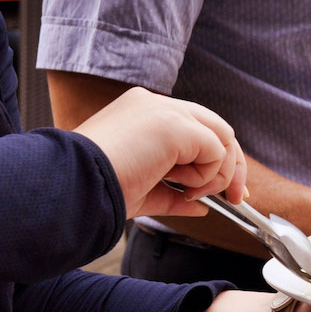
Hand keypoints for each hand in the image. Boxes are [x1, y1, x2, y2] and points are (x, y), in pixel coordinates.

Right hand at [75, 86, 245, 217]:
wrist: (74, 188)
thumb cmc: (98, 191)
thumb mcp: (145, 192)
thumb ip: (175, 194)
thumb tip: (202, 207)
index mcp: (143, 113)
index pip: (197, 129)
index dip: (218, 160)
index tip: (228, 193)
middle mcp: (156, 104)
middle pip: (218, 128)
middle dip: (232, 167)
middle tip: (235, 200)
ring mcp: (166, 110)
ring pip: (222, 138)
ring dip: (215, 174)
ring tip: (186, 190)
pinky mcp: (175, 124)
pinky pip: (216, 150)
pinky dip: (208, 175)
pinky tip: (181, 183)